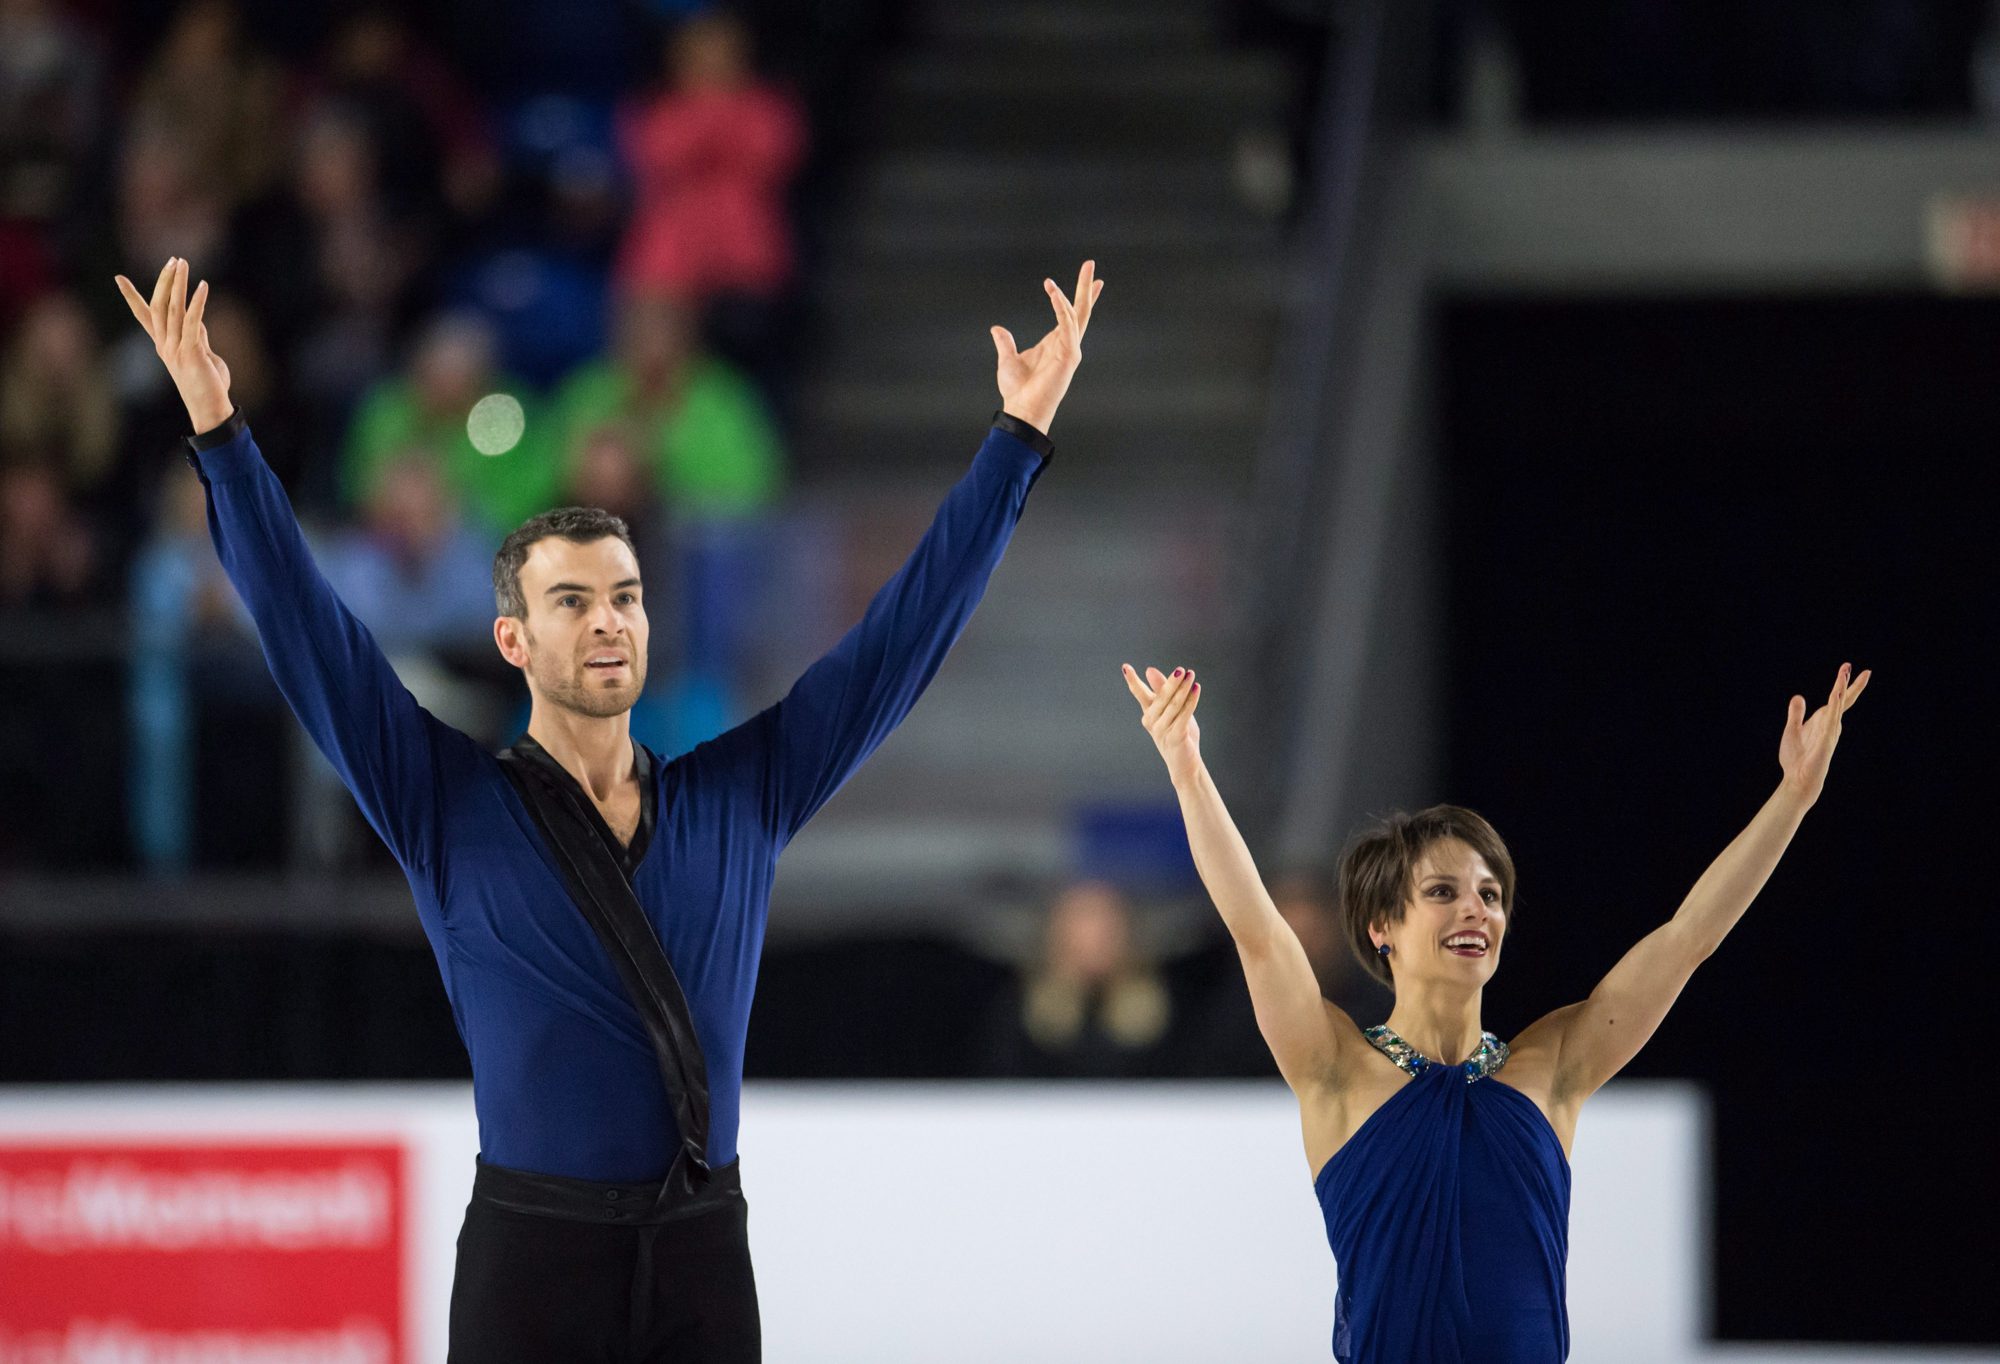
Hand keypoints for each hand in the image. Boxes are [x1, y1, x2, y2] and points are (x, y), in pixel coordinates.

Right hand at [115, 257, 232, 434]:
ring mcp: (176, 348)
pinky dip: (197, 302)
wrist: (209, 409)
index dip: (131, 296)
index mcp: (163, 344)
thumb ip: (196, 336)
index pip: (143, 316)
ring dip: (178, 283)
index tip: (118, 277)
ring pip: (172, 308)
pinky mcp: (191, 352)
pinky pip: (192, 321)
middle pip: (158, 305)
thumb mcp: (200, 355)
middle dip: (164, 281)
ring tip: (182, 262)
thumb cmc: (207, 385)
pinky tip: (203, 286)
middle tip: (172, 260)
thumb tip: (196, 318)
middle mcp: (165, 344)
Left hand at [991, 260, 1102, 435]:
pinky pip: (1067, 324)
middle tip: (1090, 264)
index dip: (1078, 297)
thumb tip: (997, 329)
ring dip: (1074, 291)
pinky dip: (1061, 306)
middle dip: (1086, 287)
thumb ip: (1005, 343)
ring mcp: (1070, 349)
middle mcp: (1066, 344)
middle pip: (1080, 310)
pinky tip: (1053, 291)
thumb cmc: (1017, 390)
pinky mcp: (1069, 355)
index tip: (1091, 281)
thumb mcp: (1008, 360)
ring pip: (1075, 313)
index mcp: (1055, 344)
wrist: (1022, 409)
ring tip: (1073, 273)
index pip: (1070, 316)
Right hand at [1123, 663, 1202, 787]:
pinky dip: (1191, 700)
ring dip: (1184, 688)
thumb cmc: (1177, 733)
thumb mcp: (1170, 709)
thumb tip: (1149, 670)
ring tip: (1191, 675)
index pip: (1139, 694)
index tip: (1125, 667)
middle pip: (1161, 697)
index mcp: (1148, 713)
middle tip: (1181, 669)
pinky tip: (1196, 689)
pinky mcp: (1175, 736)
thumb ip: (1161, 690)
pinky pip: (1184, 715)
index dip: (1132, 680)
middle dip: (1171, 682)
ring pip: (1174, 704)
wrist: (1184, 762)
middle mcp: (1152, 721)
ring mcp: (1162, 730)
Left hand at [1778, 662, 1869, 805]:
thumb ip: (1796, 714)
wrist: (1798, 780)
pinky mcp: (1825, 740)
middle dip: (1851, 684)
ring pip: (1837, 706)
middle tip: (1866, 670)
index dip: (1841, 684)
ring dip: (1841, 689)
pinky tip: (1835, 695)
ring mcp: (1830, 732)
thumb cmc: (1797, 759)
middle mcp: (1830, 725)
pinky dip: (1833, 707)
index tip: (1847, 667)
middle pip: (1843, 700)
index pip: (1835, 699)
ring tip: (1845, 673)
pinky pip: (1830, 720)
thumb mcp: (1792, 730)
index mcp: (1823, 721)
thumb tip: (1799, 697)